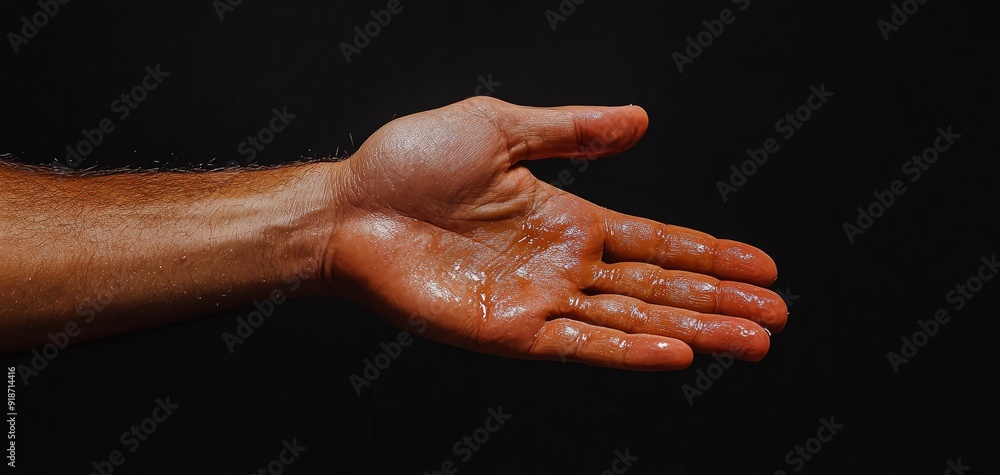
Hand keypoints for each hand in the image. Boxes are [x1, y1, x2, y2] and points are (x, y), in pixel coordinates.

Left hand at [324, 97, 786, 370]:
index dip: (709, 253)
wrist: (350, 206)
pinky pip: (580, 344)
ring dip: (695, 330)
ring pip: (633, 318)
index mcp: (567, 218)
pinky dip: (629, 350)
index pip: (655, 240)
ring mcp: (540, 300)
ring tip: (753, 340)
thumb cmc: (411, 163)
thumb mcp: (502, 127)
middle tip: (776, 315)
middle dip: (720, 300)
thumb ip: (573, 131)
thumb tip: (641, 121)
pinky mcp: (510, 330)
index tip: (761, 265)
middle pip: (658, 287)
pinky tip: (677, 352)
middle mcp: (563, 265)